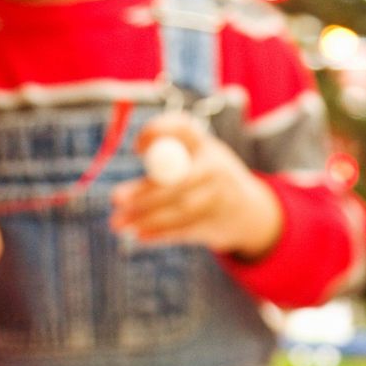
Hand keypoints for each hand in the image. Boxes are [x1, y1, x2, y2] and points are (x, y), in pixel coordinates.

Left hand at [110, 113, 281, 258]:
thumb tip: (140, 150)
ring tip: (117, 223)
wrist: (249, 211)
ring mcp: (219, 197)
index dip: (158, 132)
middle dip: (144, 190)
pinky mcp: (217, 223)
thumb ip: (170, 151)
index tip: (136, 148)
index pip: (183, 128)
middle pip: (177, 179)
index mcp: (205, 144)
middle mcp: (215, 167)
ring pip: (179, 209)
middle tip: (116, 198)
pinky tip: (139, 236)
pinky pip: (184, 229)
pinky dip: (160, 234)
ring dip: (145, 218)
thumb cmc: (207, 178)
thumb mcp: (196, 156)